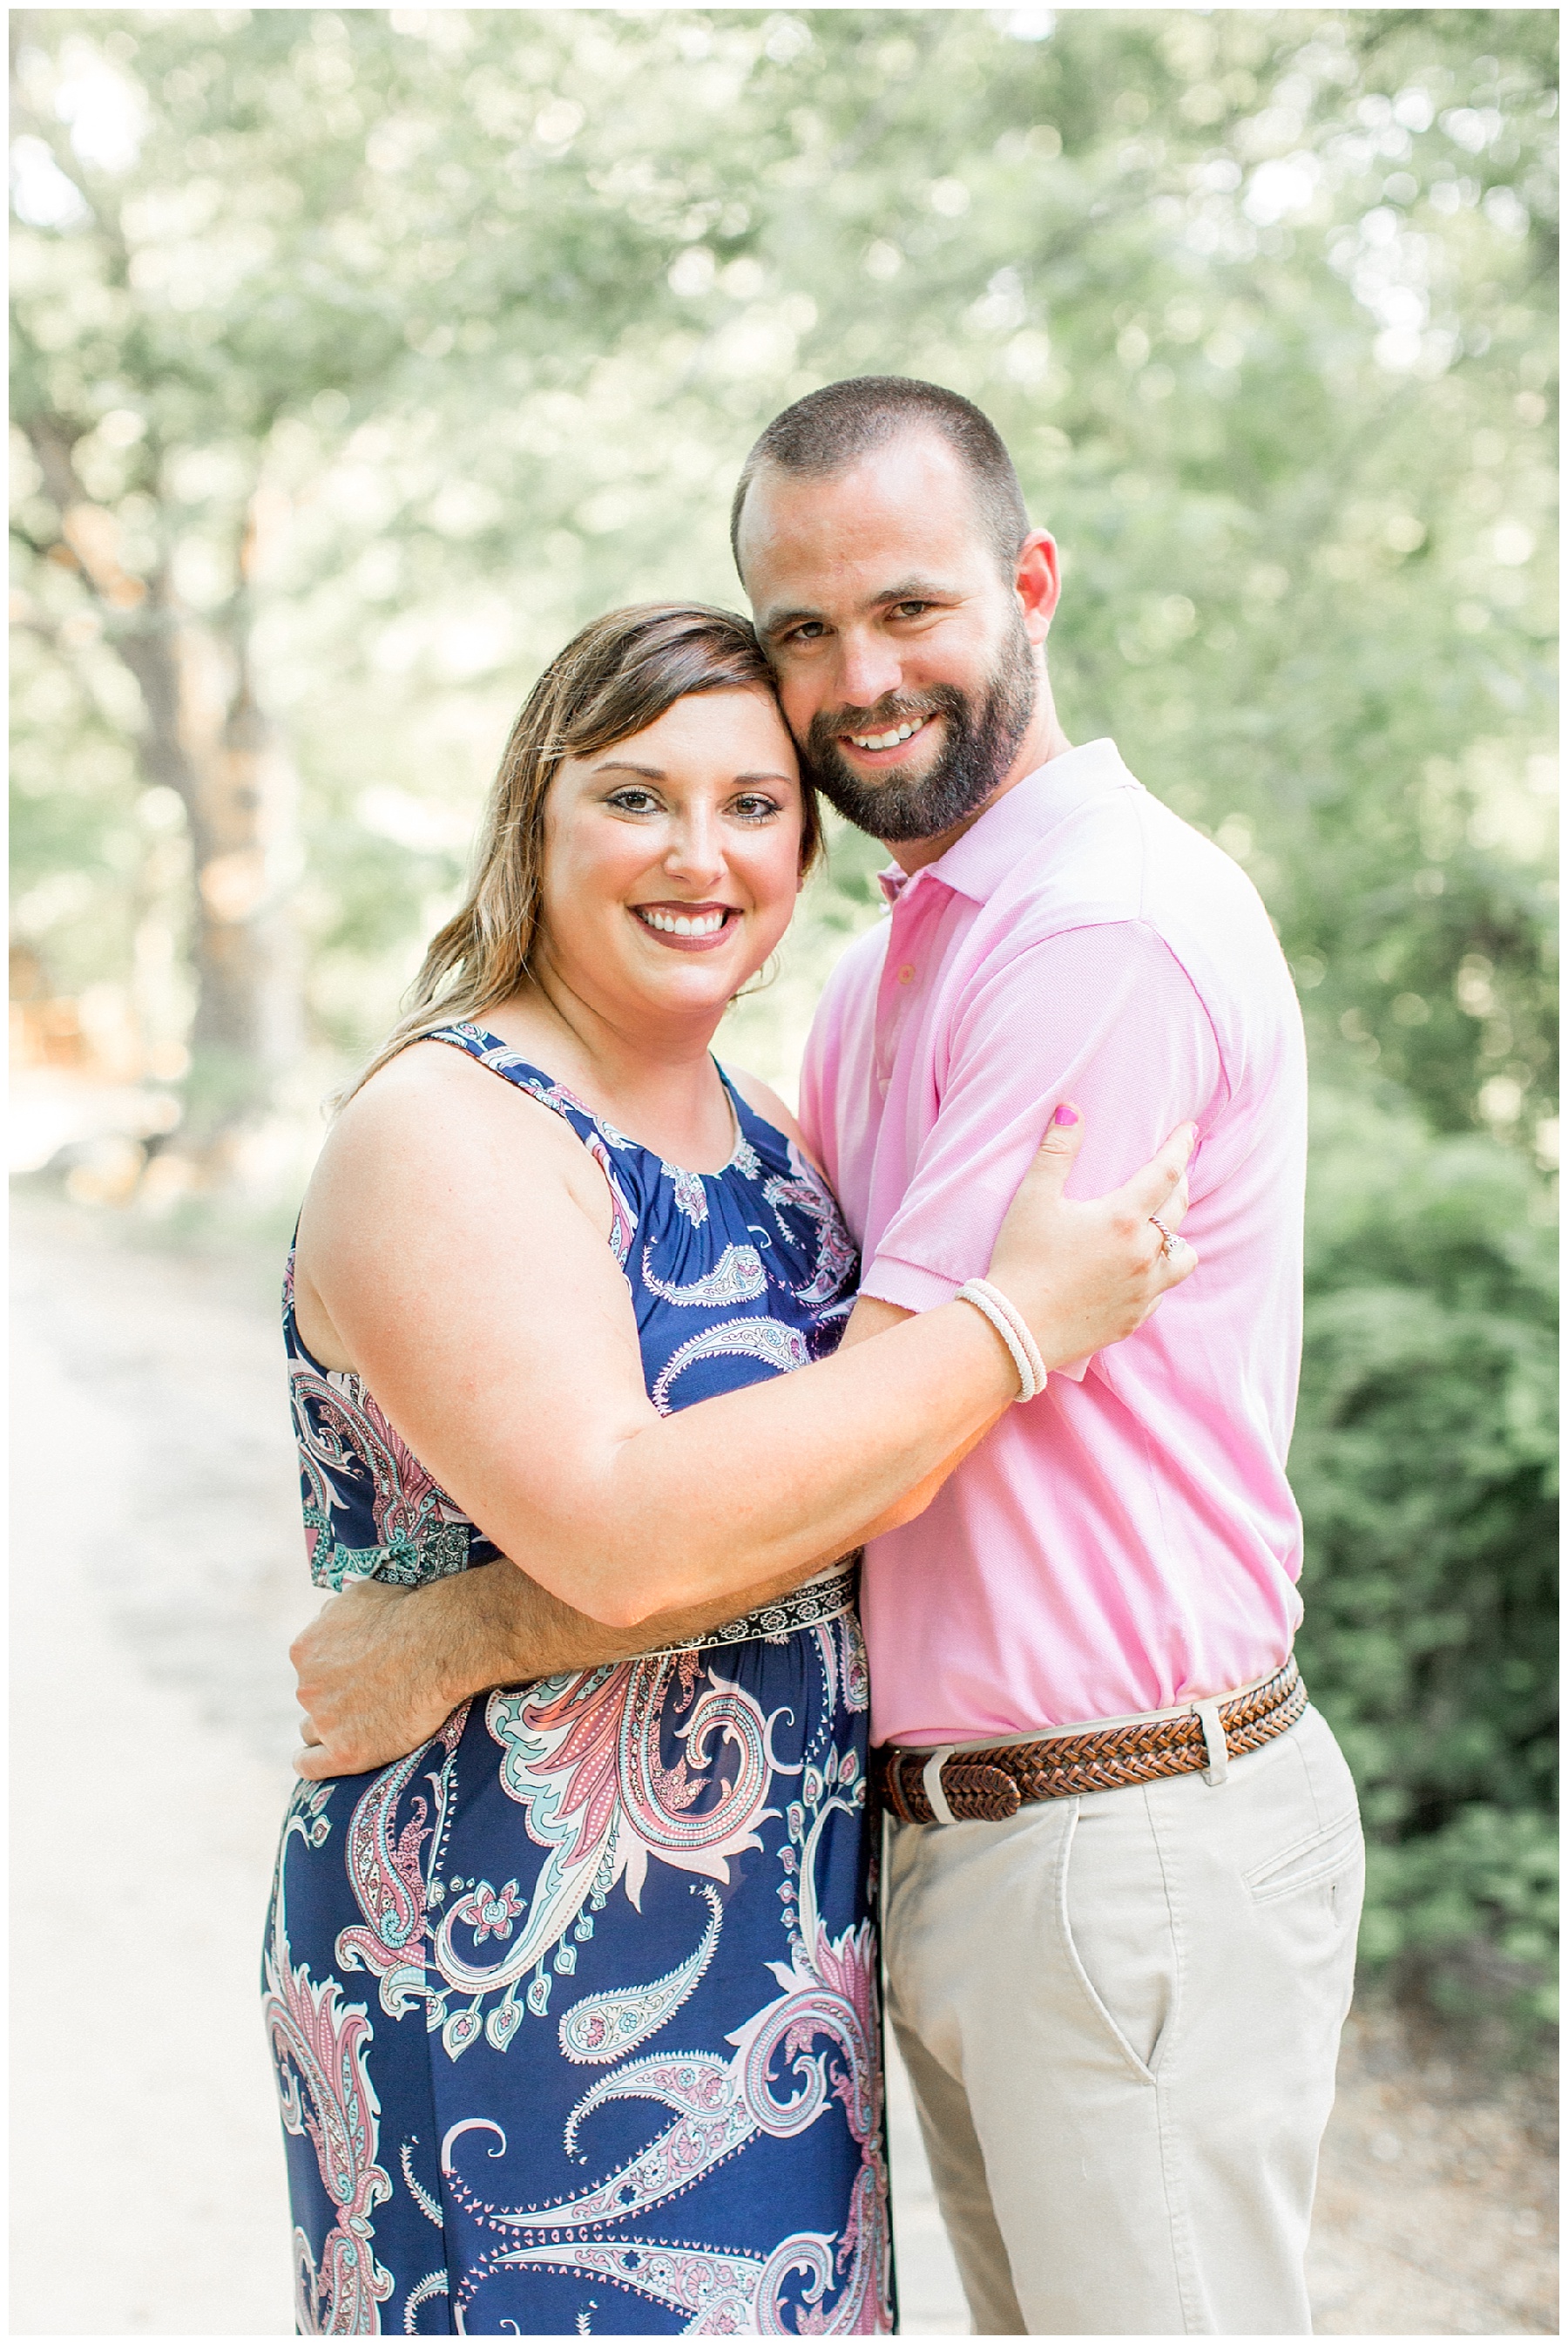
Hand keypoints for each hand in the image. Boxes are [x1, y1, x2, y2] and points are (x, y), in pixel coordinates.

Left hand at [291, 1578, 459, 1779]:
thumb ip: (332, 1616)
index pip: (310, 1665)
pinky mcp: (348, 1752)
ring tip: (357, 1723)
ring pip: (313, 1729)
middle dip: (333, 1695)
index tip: (355, 1668)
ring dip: (328, 1726)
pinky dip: (310, 1763)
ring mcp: (326, 1722)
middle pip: (312, 1697)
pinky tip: (314, 1761)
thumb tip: (326, 1621)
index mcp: (304, 1650)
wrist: (438, 1643)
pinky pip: (312, 1765)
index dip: (332, 1667)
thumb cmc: (405, 1613)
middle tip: (368, 1691)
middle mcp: (307, 1687)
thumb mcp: (356, 1596)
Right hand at [984, 1106, 1196, 1367]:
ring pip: (1182, 1255)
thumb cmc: (1020, 1261)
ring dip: (1177, 1235)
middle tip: (1174, 1170)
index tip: (1190, 1130)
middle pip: (1178, 1209)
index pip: (1166, 1172)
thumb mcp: (1032, 1199)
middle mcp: (1144, 1254)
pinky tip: (1140, 1269)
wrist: (1014, 1330)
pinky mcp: (1134, 1319)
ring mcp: (1144, 1290)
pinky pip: (1161, 1290)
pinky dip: (1158, 1273)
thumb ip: (1057, 1150)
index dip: (1180, 1146)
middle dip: (1180, 1183)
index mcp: (1123, 1219)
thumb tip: (1071, 1108)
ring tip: (1163, 1226)